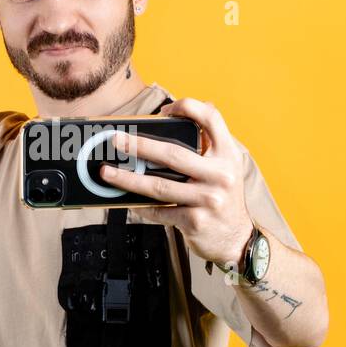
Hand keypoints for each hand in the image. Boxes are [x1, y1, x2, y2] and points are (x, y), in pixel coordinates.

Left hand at [98, 97, 253, 266]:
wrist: (237, 239)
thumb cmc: (224, 198)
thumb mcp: (225, 168)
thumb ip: (205, 148)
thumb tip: (164, 128)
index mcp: (228, 155)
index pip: (211, 118)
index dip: (187, 107)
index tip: (164, 110)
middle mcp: (221, 175)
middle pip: (173, 153)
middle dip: (139, 146)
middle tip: (117, 141)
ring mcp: (208, 199)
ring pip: (159, 185)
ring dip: (128, 179)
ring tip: (108, 173)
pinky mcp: (195, 221)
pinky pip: (160, 210)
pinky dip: (141, 205)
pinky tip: (126, 199)